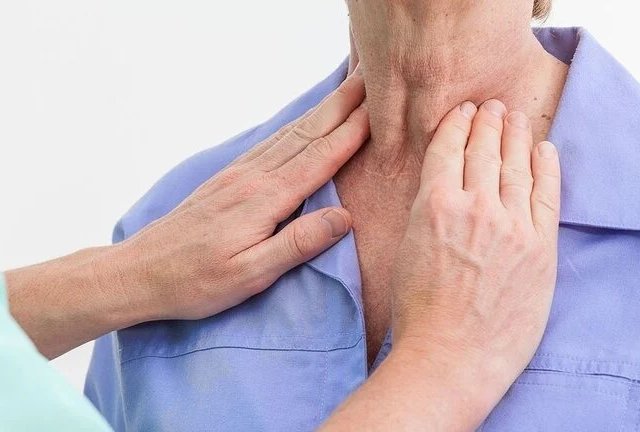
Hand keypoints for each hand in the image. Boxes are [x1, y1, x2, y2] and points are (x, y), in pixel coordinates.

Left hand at [119, 70, 368, 320]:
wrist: (141, 271)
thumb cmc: (195, 281)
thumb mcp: (250, 274)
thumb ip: (297, 244)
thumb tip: (343, 217)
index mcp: (263, 200)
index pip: (318, 159)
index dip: (351, 133)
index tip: (378, 109)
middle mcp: (252, 178)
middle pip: (306, 135)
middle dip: (341, 106)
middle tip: (368, 81)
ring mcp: (237, 175)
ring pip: (288, 134)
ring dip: (320, 110)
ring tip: (345, 91)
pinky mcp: (227, 179)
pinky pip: (269, 143)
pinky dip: (293, 126)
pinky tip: (301, 122)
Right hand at [321, 101, 559, 430]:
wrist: (449, 356)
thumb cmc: (417, 311)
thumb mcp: (406, 249)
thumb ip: (424, 212)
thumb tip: (440, 189)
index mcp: (433, 204)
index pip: (449, 148)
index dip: (457, 124)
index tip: (464, 111)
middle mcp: (474, 206)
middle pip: (484, 149)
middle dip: (488, 121)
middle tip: (492, 105)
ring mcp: (512, 225)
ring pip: (516, 165)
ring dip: (516, 136)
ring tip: (516, 118)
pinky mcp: (539, 247)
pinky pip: (546, 194)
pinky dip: (546, 166)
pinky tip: (544, 149)